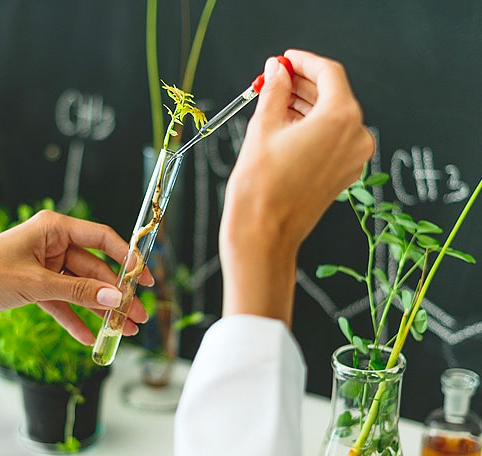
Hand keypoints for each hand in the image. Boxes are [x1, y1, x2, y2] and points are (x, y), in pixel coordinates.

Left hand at [0, 210, 151, 343]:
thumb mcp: (36, 284)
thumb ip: (78, 292)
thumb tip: (116, 298)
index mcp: (52, 228)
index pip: (101, 238)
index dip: (126, 257)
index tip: (143, 278)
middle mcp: (50, 245)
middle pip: (94, 270)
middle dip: (115, 295)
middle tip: (136, 316)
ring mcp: (43, 268)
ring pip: (80, 289)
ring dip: (100, 310)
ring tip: (123, 330)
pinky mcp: (34, 288)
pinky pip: (62, 304)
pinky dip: (75, 320)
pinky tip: (90, 338)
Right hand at [220, 49, 374, 322]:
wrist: (263, 234)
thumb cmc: (260, 186)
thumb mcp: (263, 128)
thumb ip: (274, 92)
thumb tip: (276, 72)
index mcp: (341, 118)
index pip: (328, 73)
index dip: (303, 62)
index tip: (284, 61)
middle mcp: (356, 137)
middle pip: (332, 95)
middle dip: (302, 85)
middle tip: (273, 80)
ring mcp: (353, 159)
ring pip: (332, 118)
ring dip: (305, 107)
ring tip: (273, 103)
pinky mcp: (343, 175)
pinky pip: (331, 141)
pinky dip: (311, 129)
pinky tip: (285, 127)